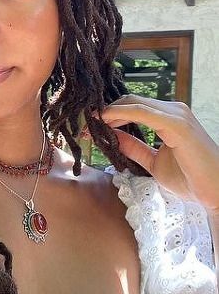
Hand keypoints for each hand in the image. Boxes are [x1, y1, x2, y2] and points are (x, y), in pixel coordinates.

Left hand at [83, 94, 218, 212]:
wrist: (216, 192)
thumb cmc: (190, 178)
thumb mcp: (152, 162)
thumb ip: (133, 147)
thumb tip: (111, 137)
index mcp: (168, 117)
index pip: (132, 107)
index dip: (109, 114)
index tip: (89, 127)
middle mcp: (172, 110)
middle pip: (129, 101)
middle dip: (105, 112)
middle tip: (86, 126)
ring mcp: (176, 114)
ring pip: (133, 103)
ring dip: (109, 112)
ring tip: (92, 125)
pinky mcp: (177, 123)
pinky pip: (142, 112)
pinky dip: (120, 113)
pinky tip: (105, 121)